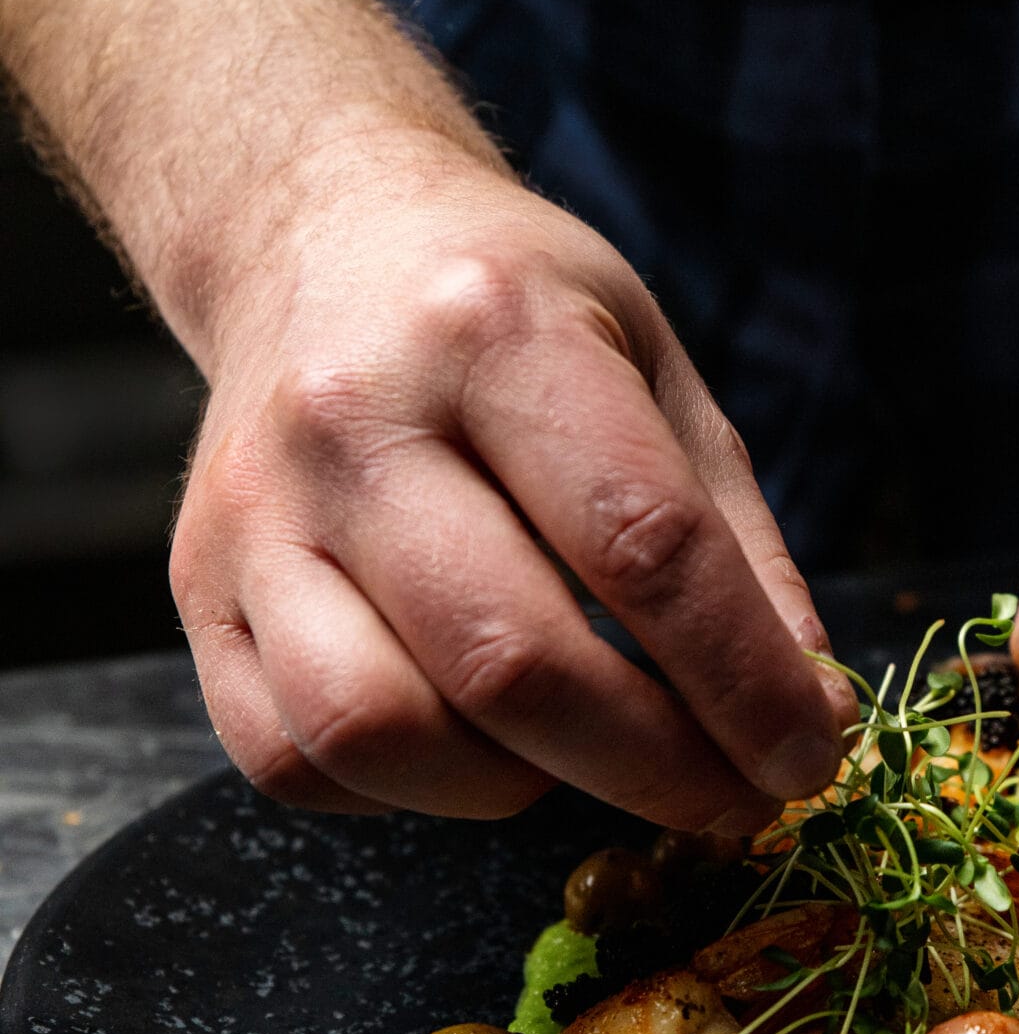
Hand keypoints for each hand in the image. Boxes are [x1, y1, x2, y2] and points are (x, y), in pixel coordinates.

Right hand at [170, 135, 848, 821]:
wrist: (315, 236)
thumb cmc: (510, 315)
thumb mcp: (655, 370)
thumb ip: (736, 544)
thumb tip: (803, 715)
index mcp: (496, 331)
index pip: (643, 545)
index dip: (743, 682)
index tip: (807, 759)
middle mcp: (353, 416)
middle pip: (513, 661)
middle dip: (653, 768)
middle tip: (727, 797)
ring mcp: (256, 511)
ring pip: (377, 729)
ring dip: (511, 786)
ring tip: (577, 748)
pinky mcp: (197, 587)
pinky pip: (290, 757)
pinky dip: (399, 792)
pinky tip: (465, 740)